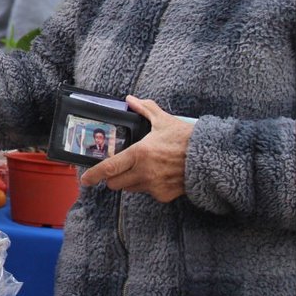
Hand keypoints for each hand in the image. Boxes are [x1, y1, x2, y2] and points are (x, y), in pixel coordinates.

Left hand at [80, 95, 194, 202]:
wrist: (211, 159)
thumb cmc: (186, 139)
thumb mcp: (163, 120)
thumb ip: (144, 109)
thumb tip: (131, 99)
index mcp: (139, 153)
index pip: (109, 168)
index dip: (93, 175)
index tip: (84, 179)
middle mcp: (144, 172)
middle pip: (115, 183)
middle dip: (112, 177)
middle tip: (118, 168)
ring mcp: (154, 186)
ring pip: (130, 188)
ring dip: (130, 181)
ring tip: (143, 168)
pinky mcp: (163, 196)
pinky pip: (147, 193)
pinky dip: (148, 186)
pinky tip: (158, 175)